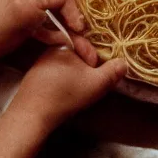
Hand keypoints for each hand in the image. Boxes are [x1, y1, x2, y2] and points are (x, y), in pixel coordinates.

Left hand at [0, 0, 89, 98]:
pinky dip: (47, 25)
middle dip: (63, 11)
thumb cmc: (4, 22)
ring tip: (74, 33)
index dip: (66, 1)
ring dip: (58, 20)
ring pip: (44, 4)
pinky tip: (61, 38)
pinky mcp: (15, 8)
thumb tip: (72, 0)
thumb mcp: (35, 7)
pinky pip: (36, 13)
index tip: (79, 23)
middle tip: (78, 27)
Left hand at [8, 46, 127, 129]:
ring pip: (64, 67)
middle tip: (89, 85)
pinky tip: (62, 96)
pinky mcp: (32, 78)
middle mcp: (49, 50)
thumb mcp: (96, 83)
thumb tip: (124, 62)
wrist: (33, 112)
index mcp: (64, 45)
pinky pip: (52, 76)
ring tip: (77, 92)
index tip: (97, 75)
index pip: (86, 46)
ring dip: (73, 77)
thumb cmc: (67, 93)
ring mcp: (39, 64)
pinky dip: (60, 84)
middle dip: (85, 70)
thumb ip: (112, 72)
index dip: (95, 61)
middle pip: (75, 56)